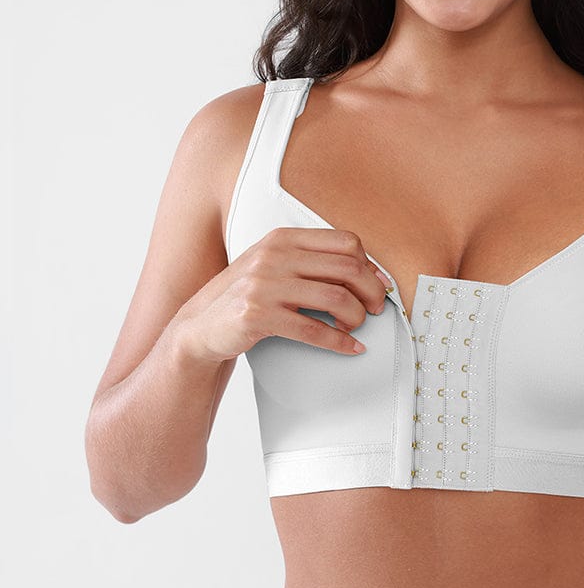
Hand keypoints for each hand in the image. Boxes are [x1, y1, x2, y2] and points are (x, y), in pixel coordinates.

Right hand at [174, 227, 391, 361]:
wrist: (200, 325)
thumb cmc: (247, 295)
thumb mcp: (275, 265)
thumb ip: (312, 262)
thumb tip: (370, 273)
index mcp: (283, 238)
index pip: (346, 242)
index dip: (370, 266)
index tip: (379, 286)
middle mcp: (274, 256)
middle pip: (347, 269)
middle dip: (371, 293)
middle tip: (376, 310)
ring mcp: (264, 285)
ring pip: (335, 299)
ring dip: (356, 318)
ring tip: (356, 328)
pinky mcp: (257, 315)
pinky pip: (313, 330)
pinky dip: (339, 342)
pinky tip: (350, 348)